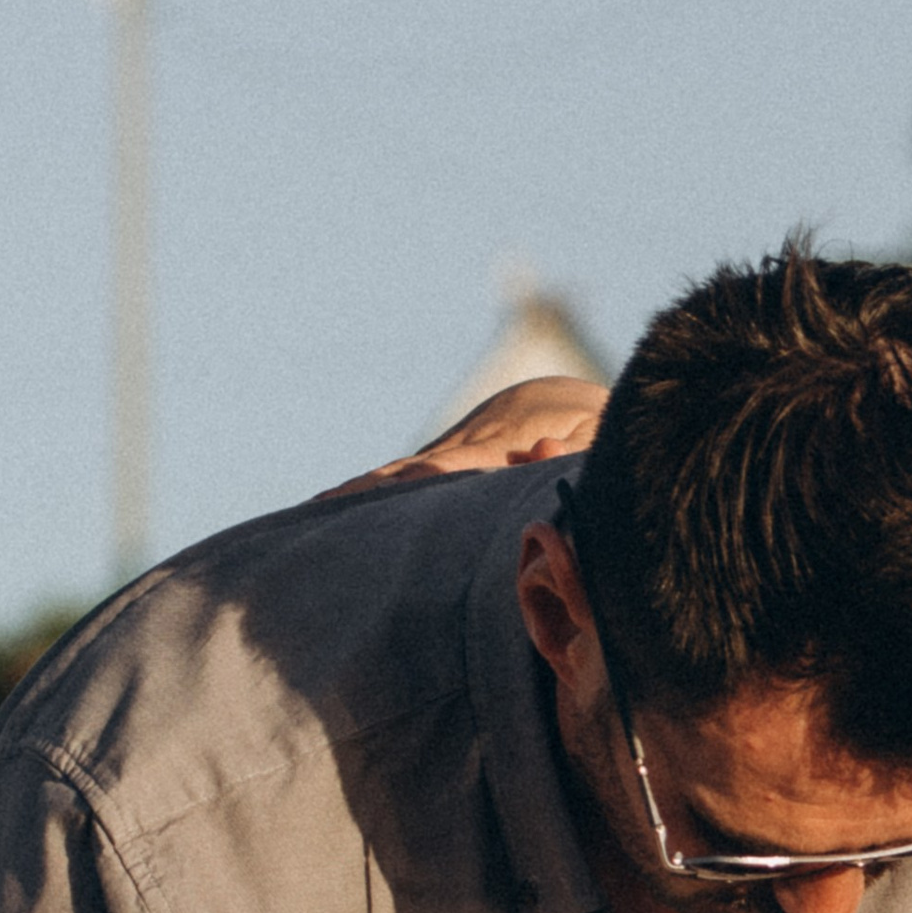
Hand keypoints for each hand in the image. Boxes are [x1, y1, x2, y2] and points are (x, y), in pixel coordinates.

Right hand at [338, 377, 610, 490]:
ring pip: (399, 474)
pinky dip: (368, 493)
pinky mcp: (442, 462)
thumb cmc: (594, 427)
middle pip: (415, 468)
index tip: (410, 483)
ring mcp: (448, 453)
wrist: (568, 399)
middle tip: (330, 505)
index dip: (438, 474)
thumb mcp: (597, 431)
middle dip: (377, 486)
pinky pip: (401, 479)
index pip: (466, 461)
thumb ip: (576, 444)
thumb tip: (540, 455)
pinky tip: (328, 511)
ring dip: (360, 492)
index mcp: (505, 439)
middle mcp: (466, 445)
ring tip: (314, 513)